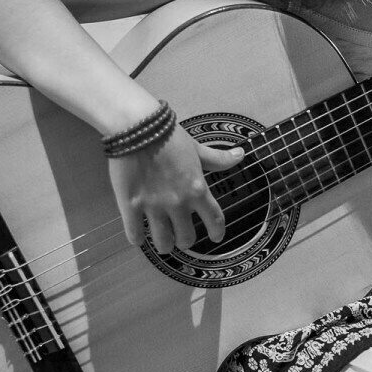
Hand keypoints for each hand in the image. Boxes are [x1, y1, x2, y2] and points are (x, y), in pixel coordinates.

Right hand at [108, 125, 245, 252]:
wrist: (138, 126)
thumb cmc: (169, 136)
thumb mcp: (197, 148)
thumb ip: (218, 159)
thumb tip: (241, 155)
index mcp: (198, 190)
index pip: (215, 220)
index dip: (217, 232)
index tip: (216, 238)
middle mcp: (179, 204)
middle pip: (187, 239)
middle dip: (185, 240)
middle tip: (180, 236)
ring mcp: (154, 207)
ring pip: (163, 243)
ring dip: (164, 244)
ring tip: (162, 240)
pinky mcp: (131, 206)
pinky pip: (135, 235)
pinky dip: (137, 239)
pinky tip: (138, 236)